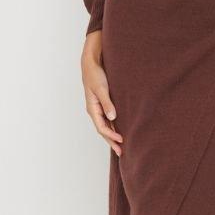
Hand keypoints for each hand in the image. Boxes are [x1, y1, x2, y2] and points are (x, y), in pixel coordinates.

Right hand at [81, 31, 122, 155]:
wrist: (92, 62)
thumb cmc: (95, 74)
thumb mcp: (102, 88)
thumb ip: (107, 103)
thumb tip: (113, 118)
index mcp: (92, 108)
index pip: (101, 128)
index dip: (111, 136)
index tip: (122, 141)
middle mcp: (94, 110)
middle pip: (103, 130)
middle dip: (112, 141)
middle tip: (122, 152)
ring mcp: (98, 107)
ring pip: (106, 126)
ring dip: (113, 136)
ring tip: (122, 145)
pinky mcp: (103, 103)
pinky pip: (108, 119)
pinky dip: (113, 126)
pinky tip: (120, 130)